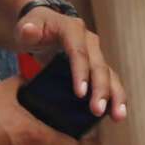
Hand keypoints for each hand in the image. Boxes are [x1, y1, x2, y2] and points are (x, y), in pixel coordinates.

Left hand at [13, 7, 127, 123]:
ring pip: (110, 75)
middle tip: (98, 111)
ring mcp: (96, 54)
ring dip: (116, 96)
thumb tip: (29, 30)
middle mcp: (89, 41)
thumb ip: (26, 31)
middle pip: (98, 65)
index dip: (81, 72)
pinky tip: (116, 115)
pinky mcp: (97, 67)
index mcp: (72, 29)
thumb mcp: (25, 28)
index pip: (78, 51)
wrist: (43, 28)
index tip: (80, 94)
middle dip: (101, 89)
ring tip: (119, 116)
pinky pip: (109, 82)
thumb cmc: (33, 28)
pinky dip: (114, 98)